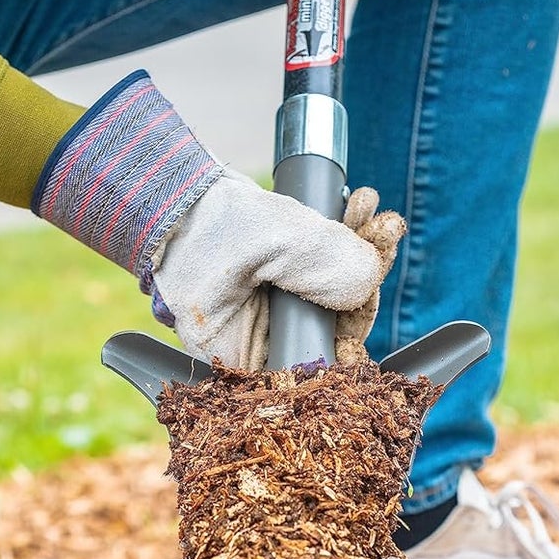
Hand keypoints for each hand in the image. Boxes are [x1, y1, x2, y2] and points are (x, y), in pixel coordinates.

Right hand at [157, 180, 406, 370]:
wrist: (175, 191)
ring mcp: (269, 314)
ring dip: (359, 250)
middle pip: (331, 328)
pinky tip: (357, 207)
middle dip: (362, 279)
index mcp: (243, 357)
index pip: (311, 367)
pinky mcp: (279, 285)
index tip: (369, 297)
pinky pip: (325, 273)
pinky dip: (345, 240)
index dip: (350, 337)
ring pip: (333, 296)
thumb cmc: (204, 224)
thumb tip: (370, 280)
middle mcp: (258, 342)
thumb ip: (325, 268)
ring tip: (368, 208)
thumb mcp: (272, 244)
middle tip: (382, 231)